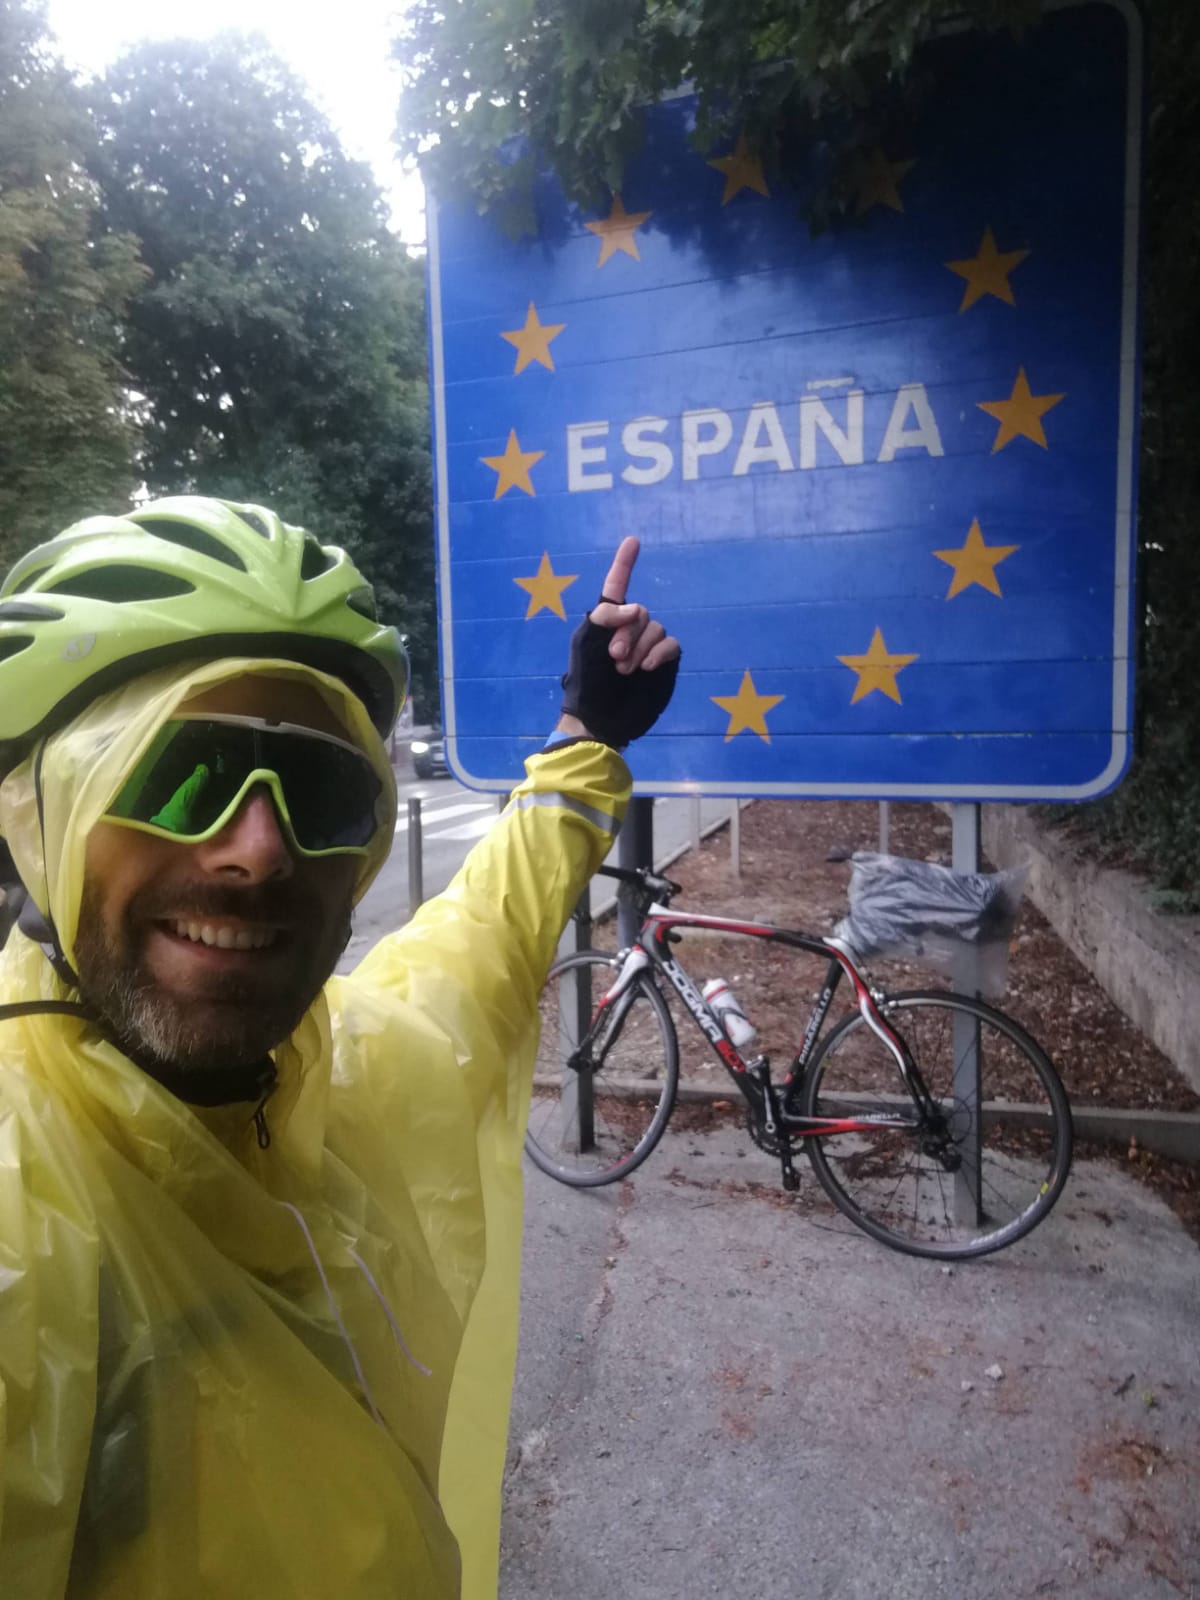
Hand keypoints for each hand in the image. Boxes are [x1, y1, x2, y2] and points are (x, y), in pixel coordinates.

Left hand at [590, 537, 680, 675]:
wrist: (601, 716)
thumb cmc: (586, 679)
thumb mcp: (586, 640)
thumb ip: (606, 615)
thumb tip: (637, 611)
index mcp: (606, 620)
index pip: (617, 585)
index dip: (625, 563)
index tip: (633, 540)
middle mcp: (629, 629)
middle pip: (640, 612)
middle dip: (627, 632)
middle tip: (614, 656)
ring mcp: (648, 645)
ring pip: (656, 628)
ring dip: (640, 647)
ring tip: (625, 669)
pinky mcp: (664, 661)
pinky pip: (671, 644)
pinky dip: (659, 653)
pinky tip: (646, 668)